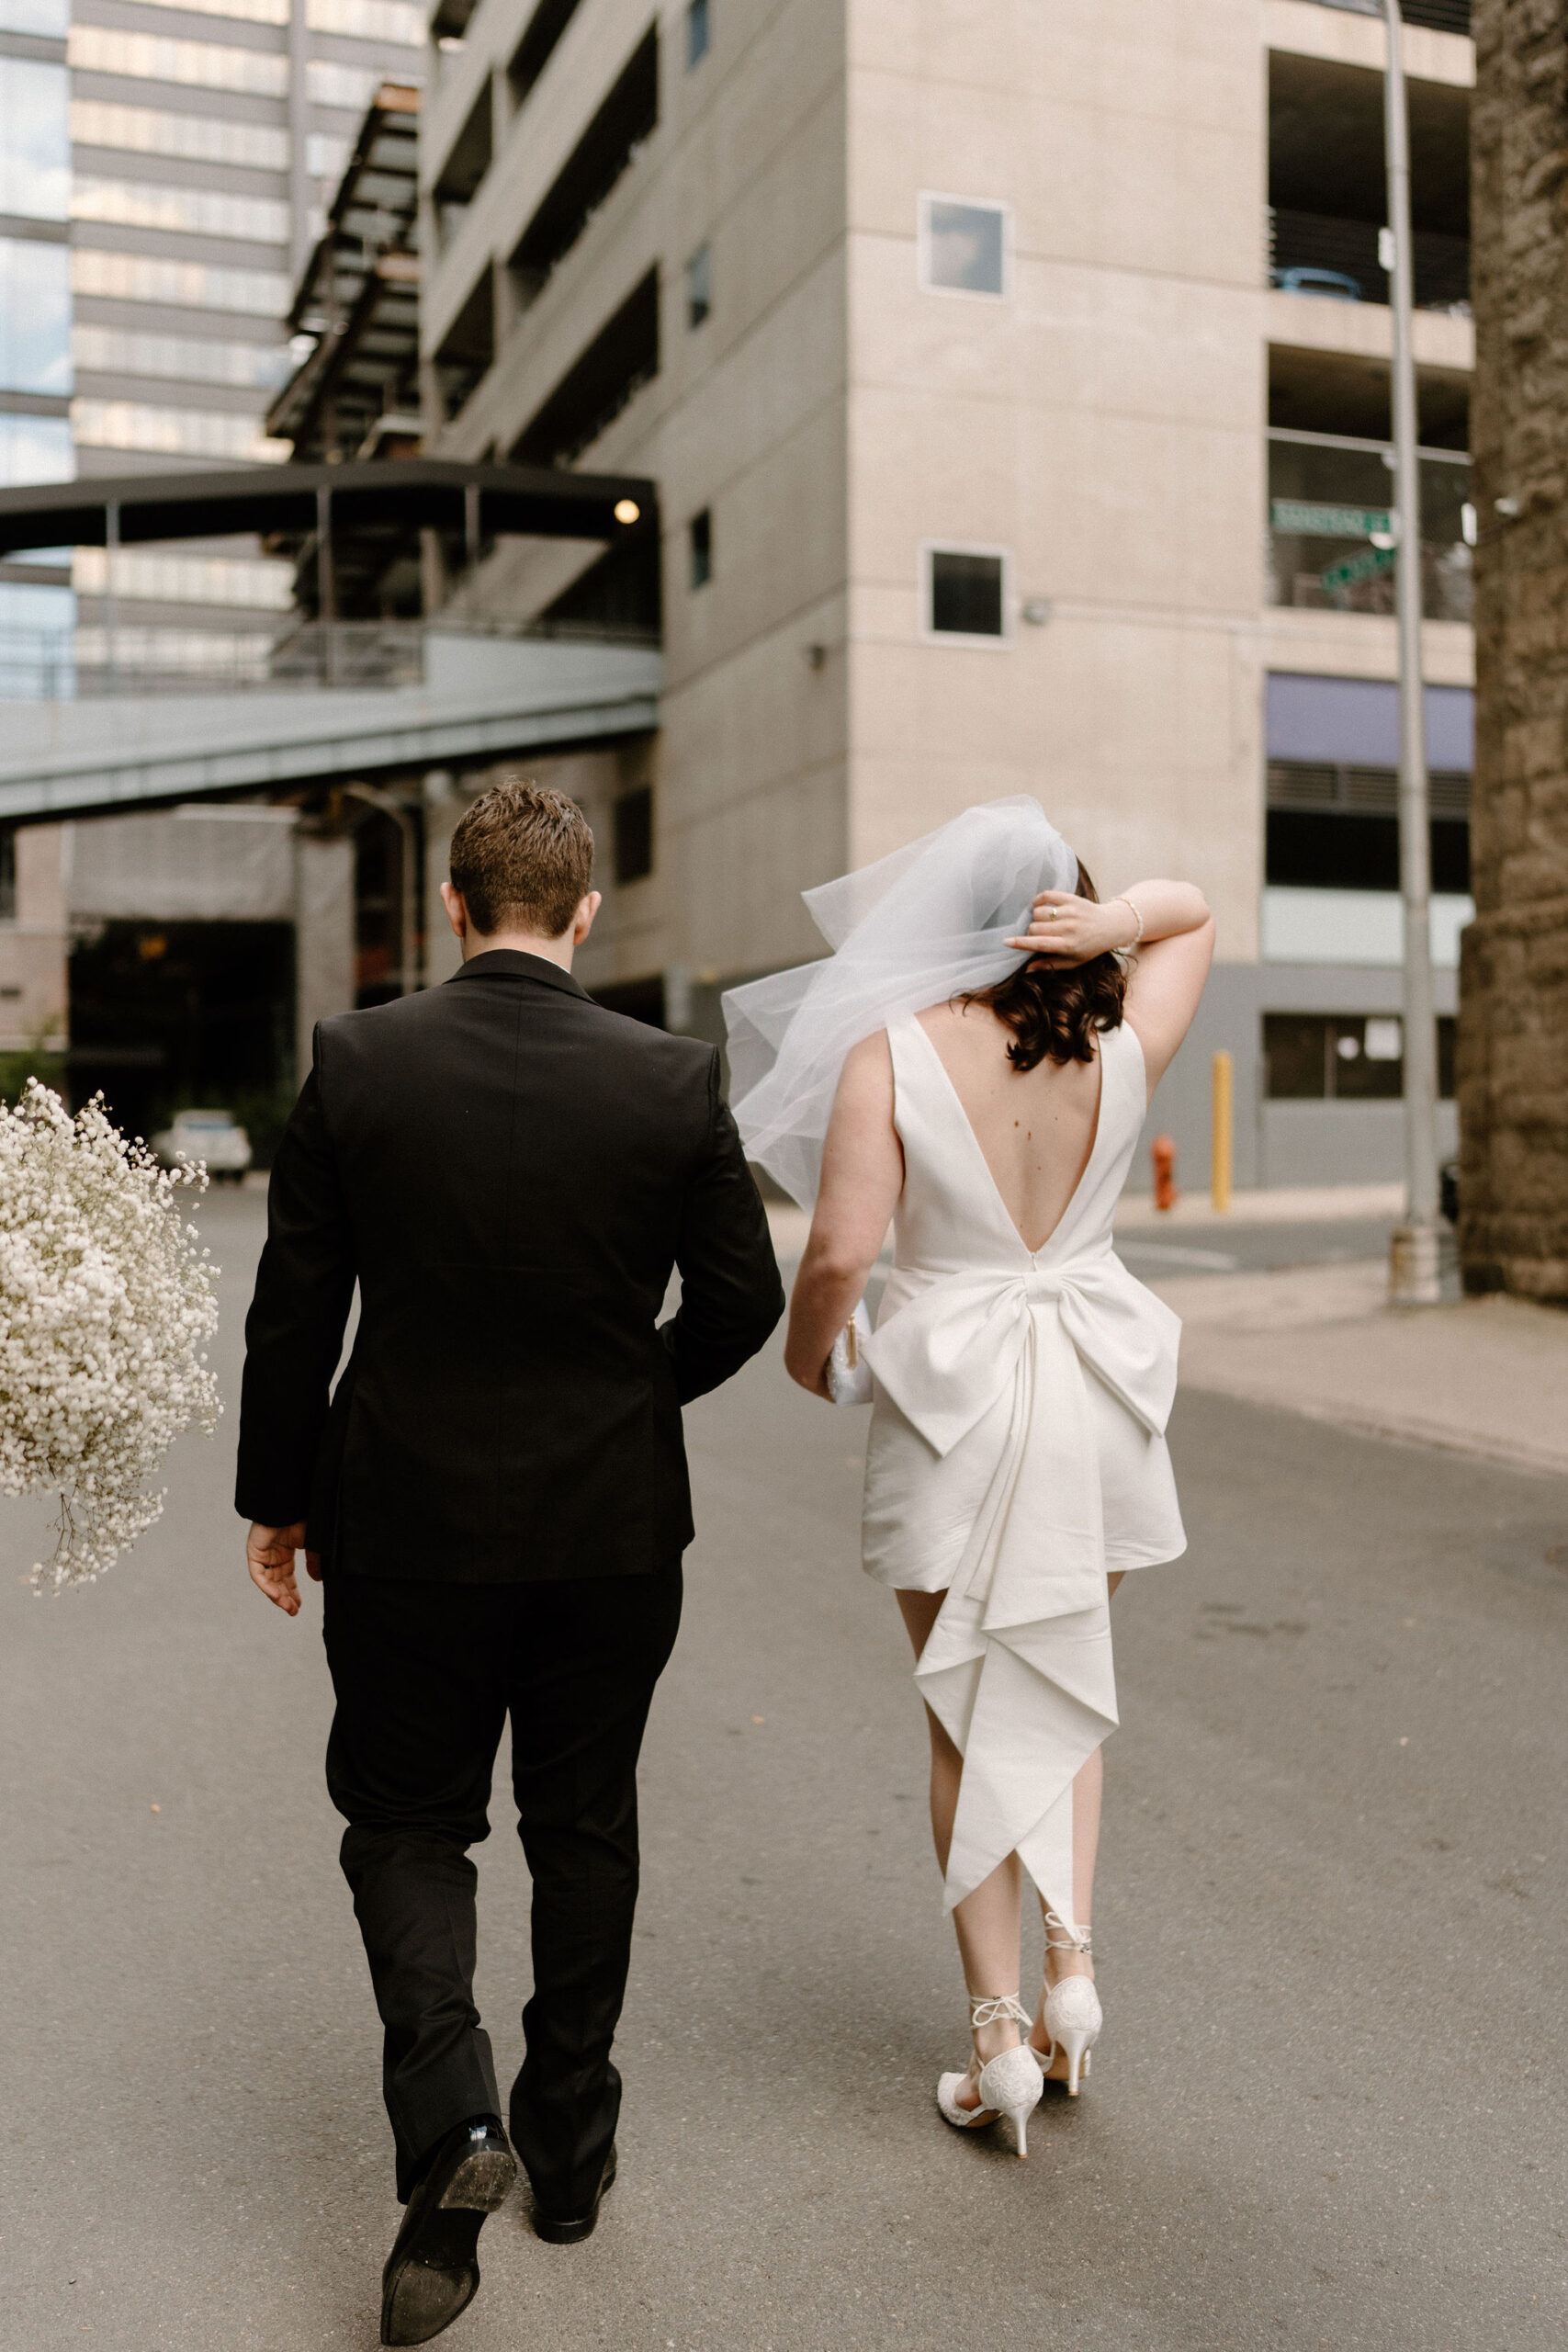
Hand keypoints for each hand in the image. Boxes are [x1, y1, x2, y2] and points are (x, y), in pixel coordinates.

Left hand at [246, 1521, 320, 1614]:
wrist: (290, 1504)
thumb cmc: (302, 1518)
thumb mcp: (312, 1545)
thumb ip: (314, 1562)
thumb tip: (317, 1580)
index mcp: (285, 1552)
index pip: (287, 1577)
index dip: (293, 1592)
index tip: (299, 1606)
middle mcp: (273, 1555)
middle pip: (277, 1582)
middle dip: (285, 1598)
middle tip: (293, 1611)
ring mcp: (263, 1554)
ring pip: (267, 1581)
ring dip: (277, 1596)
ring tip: (289, 1608)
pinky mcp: (254, 1552)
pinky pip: (258, 1574)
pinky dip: (267, 1587)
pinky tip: (277, 1597)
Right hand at [1006, 891, 1136, 966]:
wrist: (1111, 926)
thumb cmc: (1090, 947)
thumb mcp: (1073, 962)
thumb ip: (1049, 965)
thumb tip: (1026, 970)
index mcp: (1068, 946)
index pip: (1039, 944)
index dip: (1020, 943)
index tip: (1005, 942)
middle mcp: (1069, 928)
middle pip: (1035, 927)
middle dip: (1031, 932)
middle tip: (1038, 934)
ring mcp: (1071, 912)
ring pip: (1039, 912)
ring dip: (1036, 918)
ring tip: (1043, 922)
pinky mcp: (1072, 898)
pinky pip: (1046, 895)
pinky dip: (1038, 900)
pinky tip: (1038, 905)